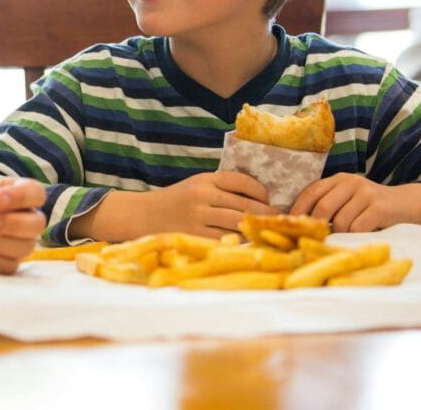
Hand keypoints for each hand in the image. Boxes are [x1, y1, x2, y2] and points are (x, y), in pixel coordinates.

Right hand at [115, 171, 275, 238]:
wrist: (143, 215)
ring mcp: (198, 218)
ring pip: (238, 225)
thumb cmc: (176, 201)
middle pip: (246, 206)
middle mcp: (202, 196)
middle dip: (266, 214)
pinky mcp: (195, 236)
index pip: (242, 181)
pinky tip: (243, 241)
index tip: (266, 199)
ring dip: (254, 229)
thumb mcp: (196, 186)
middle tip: (276, 220)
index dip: (261, 191)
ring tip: (263, 231)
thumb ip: (222, 188)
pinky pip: (226, 240)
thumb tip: (261, 199)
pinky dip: (238, 242)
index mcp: (204, 180)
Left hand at [290, 174, 420, 231]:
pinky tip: (359, 233)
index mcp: (338, 179)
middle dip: (318, 224)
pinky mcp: (379, 207)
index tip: (290, 222)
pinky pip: (358, 227)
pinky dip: (355, 235)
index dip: (299, 208)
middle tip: (317, 235)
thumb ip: (328, 202)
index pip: (312, 191)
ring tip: (345, 233)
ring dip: (340, 233)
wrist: (402, 203)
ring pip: (341, 221)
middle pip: (324, 206)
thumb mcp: (346, 197)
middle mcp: (351, 182)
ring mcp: (366, 193)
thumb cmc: (366, 205)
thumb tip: (299, 221)